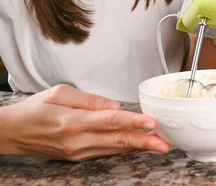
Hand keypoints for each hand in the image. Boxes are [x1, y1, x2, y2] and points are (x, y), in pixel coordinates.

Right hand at [0, 84, 169, 160]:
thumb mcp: (60, 93)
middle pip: (117, 141)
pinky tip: (140, 145)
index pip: (110, 121)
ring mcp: (78, 152)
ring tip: (160, 145)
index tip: (152, 123)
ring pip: (114, 149)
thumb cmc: (36, 109)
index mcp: (72, 122)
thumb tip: (115, 106)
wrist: (13, 133)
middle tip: (165, 143)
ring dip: (139, 147)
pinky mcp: (78, 157)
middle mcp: (77, 140)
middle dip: (144, 142)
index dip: (133, 122)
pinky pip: (106, 152)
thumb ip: (90, 99)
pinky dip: (124, 149)